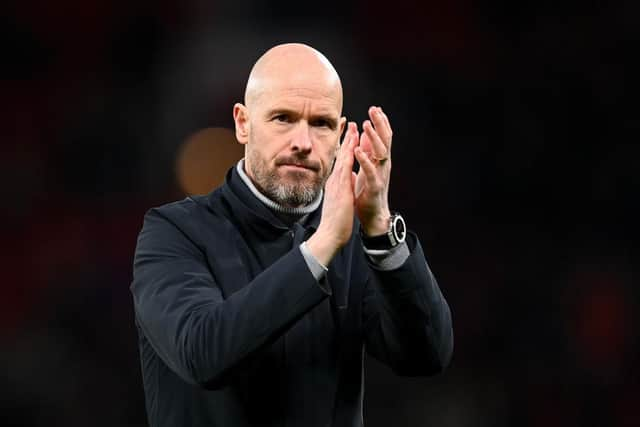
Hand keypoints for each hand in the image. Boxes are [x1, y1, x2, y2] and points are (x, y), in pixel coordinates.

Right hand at [306, 122, 358, 265]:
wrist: (330, 234)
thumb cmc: (335, 221)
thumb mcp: (338, 200)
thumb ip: (340, 190)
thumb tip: (342, 184)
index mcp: (336, 183)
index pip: (341, 161)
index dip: (345, 147)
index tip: (349, 134)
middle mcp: (335, 180)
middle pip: (341, 155)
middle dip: (346, 138)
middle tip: (348, 122)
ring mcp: (337, 183)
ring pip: (343, 158)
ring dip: (348, 142)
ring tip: (353, 126)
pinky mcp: (341, 188)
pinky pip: (346, 168)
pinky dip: (349, 156)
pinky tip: (352, 145)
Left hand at [354, 106, 392, 235]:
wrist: (373, 217)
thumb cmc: (368, 193)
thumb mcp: (367, 168)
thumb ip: (367, 153)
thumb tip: (365, 136)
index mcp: (379, 161)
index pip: (382, 138)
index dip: (380, 123)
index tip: (375, 108)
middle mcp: (383, 166)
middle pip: (385, 141)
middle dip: (380, 124)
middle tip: (374, 109)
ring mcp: (380, 175)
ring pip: (381, 153)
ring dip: (374, 138)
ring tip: (367, 125)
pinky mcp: (375, 187)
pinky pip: (371, 171)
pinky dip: (365, 160)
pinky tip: (359, 150)